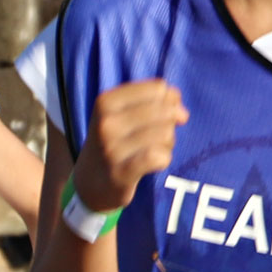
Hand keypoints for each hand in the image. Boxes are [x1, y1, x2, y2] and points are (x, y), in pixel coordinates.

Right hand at [71, 80, 187, 213]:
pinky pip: (159, 158)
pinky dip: (164, 159)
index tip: (168, 113)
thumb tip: (181, 110)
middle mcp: (106, 122)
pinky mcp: (121, 172)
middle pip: (164, 111)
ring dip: (168, 143)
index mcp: (106, 101)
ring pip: (165, 134)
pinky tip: (155, 162)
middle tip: (161, 135)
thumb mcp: (124, 115)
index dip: (170, 100)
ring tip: (156, 149)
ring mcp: (112, 148)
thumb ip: (155, 104)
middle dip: (170, 123)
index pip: (157, 89)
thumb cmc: (114, 142)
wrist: (90, 182)